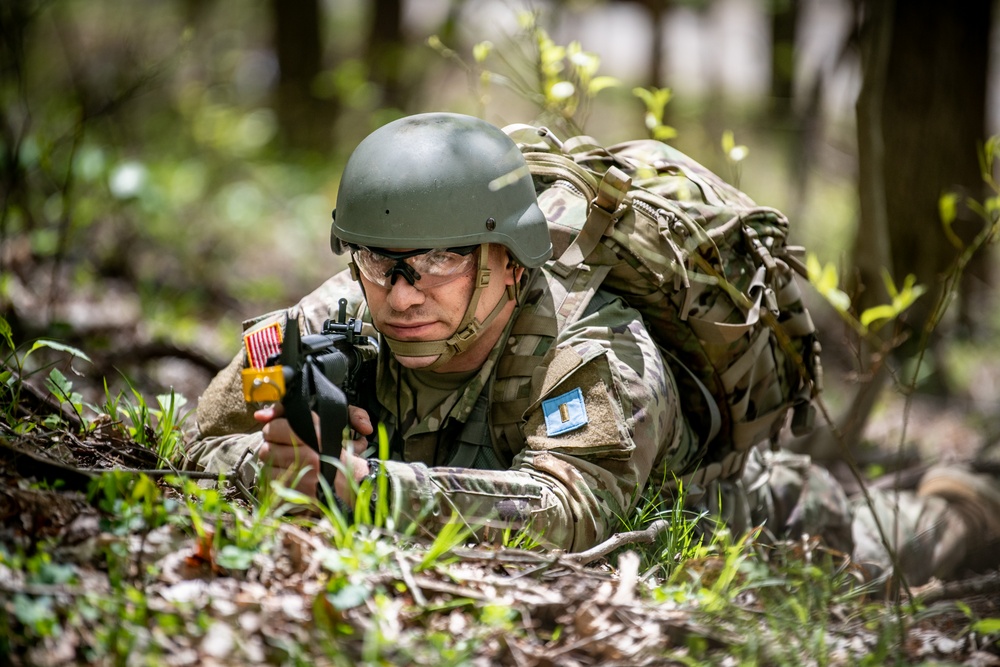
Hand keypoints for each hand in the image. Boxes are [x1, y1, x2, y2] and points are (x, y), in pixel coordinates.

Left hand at [255, 404, 374, 505]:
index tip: (283, 434)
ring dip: (274, 468)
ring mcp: (305, 478)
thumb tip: (258, 415)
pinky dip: (276, 484)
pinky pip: (271, 488)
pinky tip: (289, 479)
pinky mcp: (300, 496)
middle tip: (286, 452)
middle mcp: (310, 456)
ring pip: (266, 470)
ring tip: (289, 466)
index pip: (272, 429)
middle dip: (273, 450)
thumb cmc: (327, 449)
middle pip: (266, 450)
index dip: (274, 431)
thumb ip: (283, 413)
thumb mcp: (313, 424)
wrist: (347, 480)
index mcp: (314, 435)